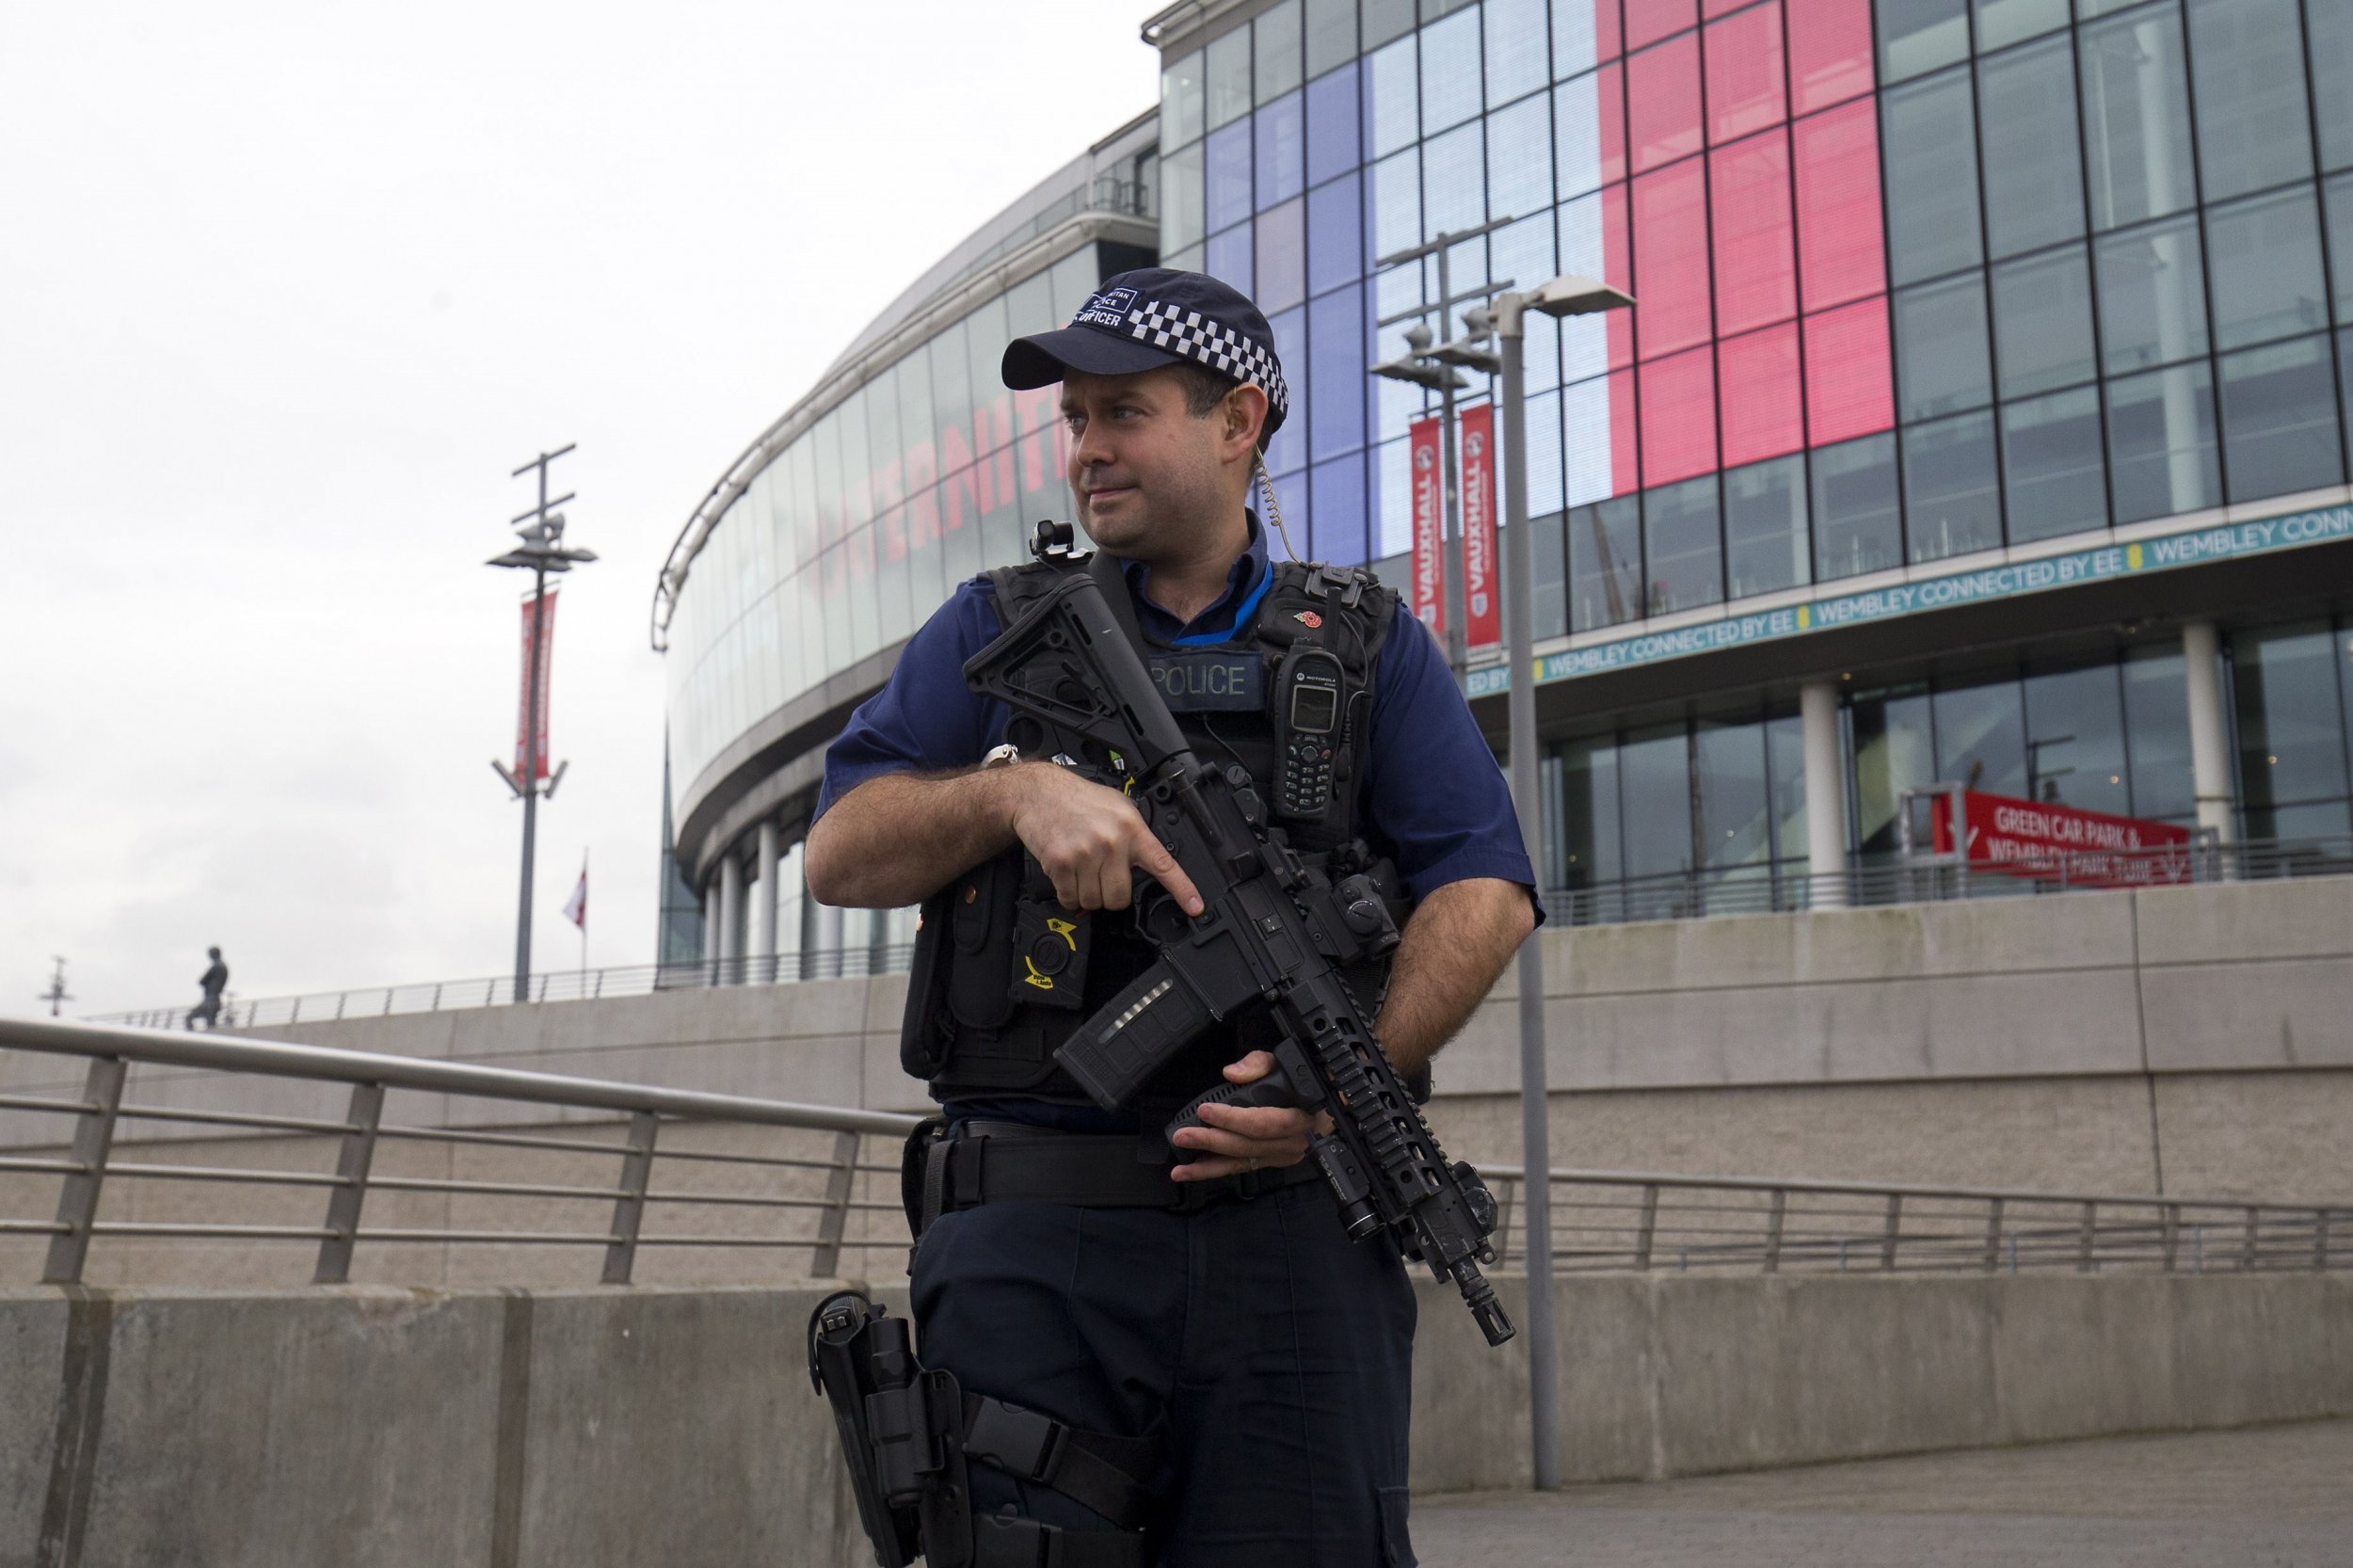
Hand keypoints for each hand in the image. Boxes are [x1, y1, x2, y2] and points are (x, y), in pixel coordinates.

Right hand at [1002, 763, 1203, 915]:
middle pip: (1120, 898)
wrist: (1039, 793)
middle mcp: (1111, 842)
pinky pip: (1070, 898)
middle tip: (1102, 877)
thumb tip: (1150, 862)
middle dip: (1111, 895)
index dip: (1183, 890)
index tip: (1195, 907)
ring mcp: (1085, 853)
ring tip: (1082, 870)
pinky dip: (1067, 894)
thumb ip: (1136, 834)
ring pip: (1094, 902)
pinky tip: (1067, 873)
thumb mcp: (1118, 807)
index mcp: (1131, 828)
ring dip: (1087, 894)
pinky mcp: (1061, 863)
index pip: (1163, 864)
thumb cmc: (1079, 800)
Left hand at [1169, 1051, 1332, 1181]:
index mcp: (1301, 1116)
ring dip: (1209, 1166)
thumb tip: (1232, 1074)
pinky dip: (1216, 1171)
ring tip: (1181, 1168)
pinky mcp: (1272, 1162)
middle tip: (1185, 1135)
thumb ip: (1259, 1064)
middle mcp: (1295, 1141)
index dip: (1233, 1119)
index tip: (1206, 1110)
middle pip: (1249, 1145)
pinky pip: (1243, 1168)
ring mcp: (1283, 1156)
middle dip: (1213, 1141)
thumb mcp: (1285, 1062)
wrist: (1323, 1102)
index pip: (1264, 1122)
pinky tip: (1193, 1171)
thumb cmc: (1301, 1081)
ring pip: (1244, 1162)